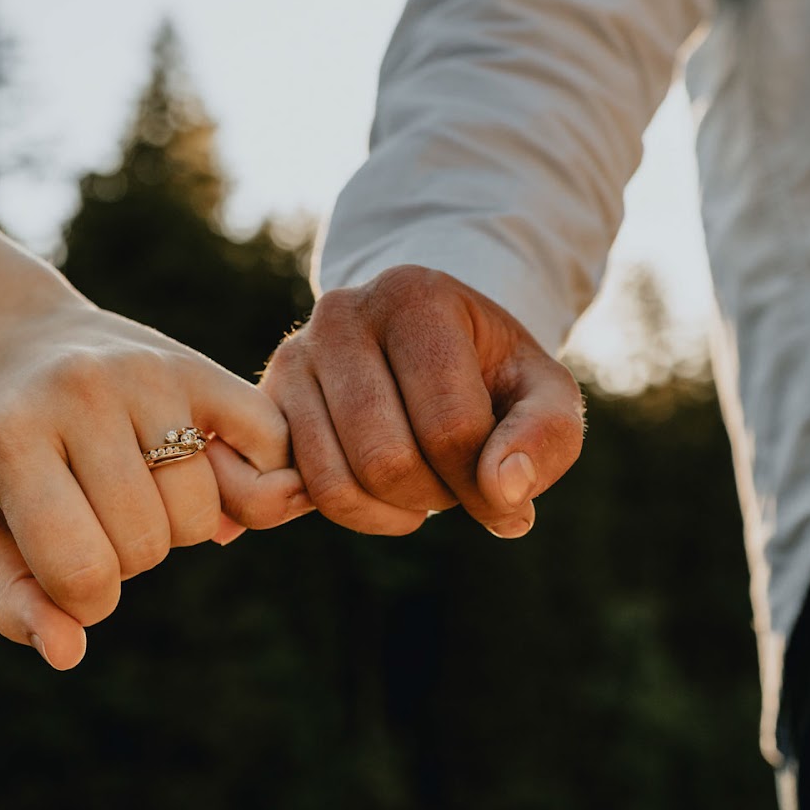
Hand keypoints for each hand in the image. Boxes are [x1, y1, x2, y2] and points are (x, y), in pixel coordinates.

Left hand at [0, 297, 309, 669]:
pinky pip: (268, 449)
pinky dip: (254, 482)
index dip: (87, 600)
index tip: (72, 573)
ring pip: (204, 513)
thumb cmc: (10, 459)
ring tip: (149, 490)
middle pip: (148, 543)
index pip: (82, 570)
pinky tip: (216, 470)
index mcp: (12, 439)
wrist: (21, 343)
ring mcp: (146, 372)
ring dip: (183, 527)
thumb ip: (21, 604)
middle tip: (105, 515)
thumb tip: (69, 654)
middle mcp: (80, 392)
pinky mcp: (200, 364)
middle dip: (131, 556)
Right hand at [260, 265, 584, 537]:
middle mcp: (340, 314)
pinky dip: (354, 513)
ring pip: (336, 484)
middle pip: (386, 461)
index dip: (484, 485)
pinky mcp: (264, 404)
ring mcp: (293, 358)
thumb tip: (502, 492)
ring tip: (423, 481)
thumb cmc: (493, 377)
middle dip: (435, 496)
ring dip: (394, 511)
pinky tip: (383, 493)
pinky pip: (298, 493)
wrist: (430, 349)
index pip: (450, 427)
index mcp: (415, 296)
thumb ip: (545, 438)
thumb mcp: (544, 396)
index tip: (503, 488)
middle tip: (457, 479)